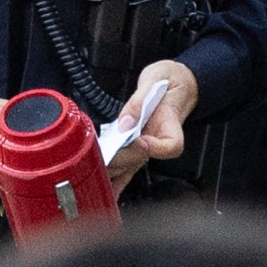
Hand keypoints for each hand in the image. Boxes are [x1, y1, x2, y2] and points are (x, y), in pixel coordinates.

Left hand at [104, 58, 197, 187]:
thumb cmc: (170, 79)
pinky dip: (114, 177)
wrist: (174, 81)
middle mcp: (158, 140)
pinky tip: (104, 188)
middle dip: (120, 159)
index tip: (141, 140)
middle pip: (142, 159)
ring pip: (130, 166)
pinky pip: (125, 165)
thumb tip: (126, 122)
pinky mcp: (135, 146)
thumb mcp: (155, 78)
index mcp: (171, 124)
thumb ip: (138, 101)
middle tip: (101, 156)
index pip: (171, 145)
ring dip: (111, 172)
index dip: (155, 148)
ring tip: (92, 178)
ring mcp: (146, 146)